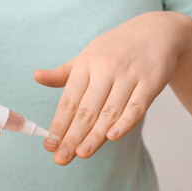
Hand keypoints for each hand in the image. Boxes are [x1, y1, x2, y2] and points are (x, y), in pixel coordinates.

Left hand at [34, 11, 191, 164]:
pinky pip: (137, 105)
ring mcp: (128, 76)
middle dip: (72, 136)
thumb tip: (36, 77)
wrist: (155, 31)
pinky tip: (112, 137)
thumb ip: (62, 73)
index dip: (58, 125)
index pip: (69, 101)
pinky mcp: (151, 81)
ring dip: (94, 135)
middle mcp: (105, 70)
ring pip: (109, 111)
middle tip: (60, 158)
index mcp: (85, 65)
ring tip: (81, 154)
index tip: (49, 145)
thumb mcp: (86, 56)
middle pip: (86, 110)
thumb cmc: (114, 49)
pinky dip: (125, 122)